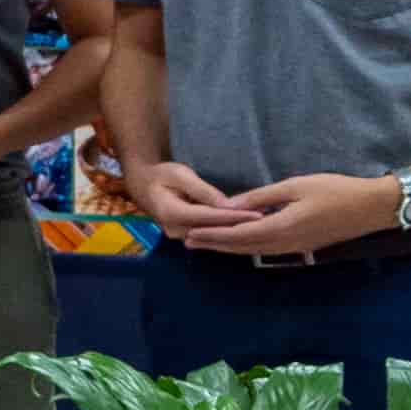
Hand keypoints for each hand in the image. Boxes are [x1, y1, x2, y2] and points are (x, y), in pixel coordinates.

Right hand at [133, 156, 251, 237]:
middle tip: (269, 220)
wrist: (141, 184)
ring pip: (212, 234)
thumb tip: (227, 205)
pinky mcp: (184, 235)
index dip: (236, 216)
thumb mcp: (181, 175)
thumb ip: (203, 191)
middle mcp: (175, 229)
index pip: (210, 217)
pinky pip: (208, 233)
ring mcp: (178, 235)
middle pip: (213, 229)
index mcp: (172, 213)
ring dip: (235, 229)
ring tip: (262, 225)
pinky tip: (245, 226)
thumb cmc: (160, 174)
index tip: (260, 214)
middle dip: (241, 225)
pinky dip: (226, 229)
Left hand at [184, 170, 406, 257]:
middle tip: (190, 242)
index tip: (191, 234)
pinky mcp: (304, 246)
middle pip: (243, 247)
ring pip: (255, 251)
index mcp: (282, 227)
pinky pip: (268, 249)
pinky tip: (240, 243)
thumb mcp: (296, 186)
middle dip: (216, 245)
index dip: (214, 235)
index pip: (239, 234)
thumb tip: (231, 204)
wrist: (373, 207)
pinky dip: (248, 247)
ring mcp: (296, 248)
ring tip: (208, 244)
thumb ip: (262, 196)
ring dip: (230, 248)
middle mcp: (286, 243)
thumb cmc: (336, 191)